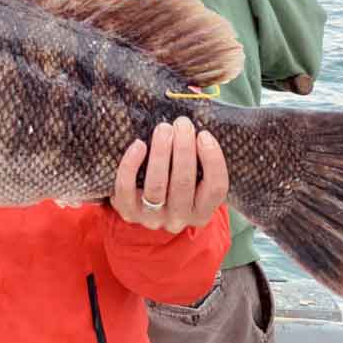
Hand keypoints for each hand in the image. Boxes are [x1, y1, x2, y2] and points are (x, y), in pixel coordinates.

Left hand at [111, 117, 228, 232]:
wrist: (142, 205)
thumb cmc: (174, 182)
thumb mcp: (193, 178)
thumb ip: (199, 158)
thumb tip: (197, 126)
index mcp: (202, 212)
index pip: (215, 189)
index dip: (213, 160)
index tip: (204, 135)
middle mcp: (178, 219)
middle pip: (183, 184)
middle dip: (184, 149)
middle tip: (182, 123)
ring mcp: (152, 218)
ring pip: (157, 185)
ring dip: (161, 153)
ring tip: (163, 128)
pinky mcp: (128, 212)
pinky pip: (127, 188)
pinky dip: (131, 165)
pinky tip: (139, 144)